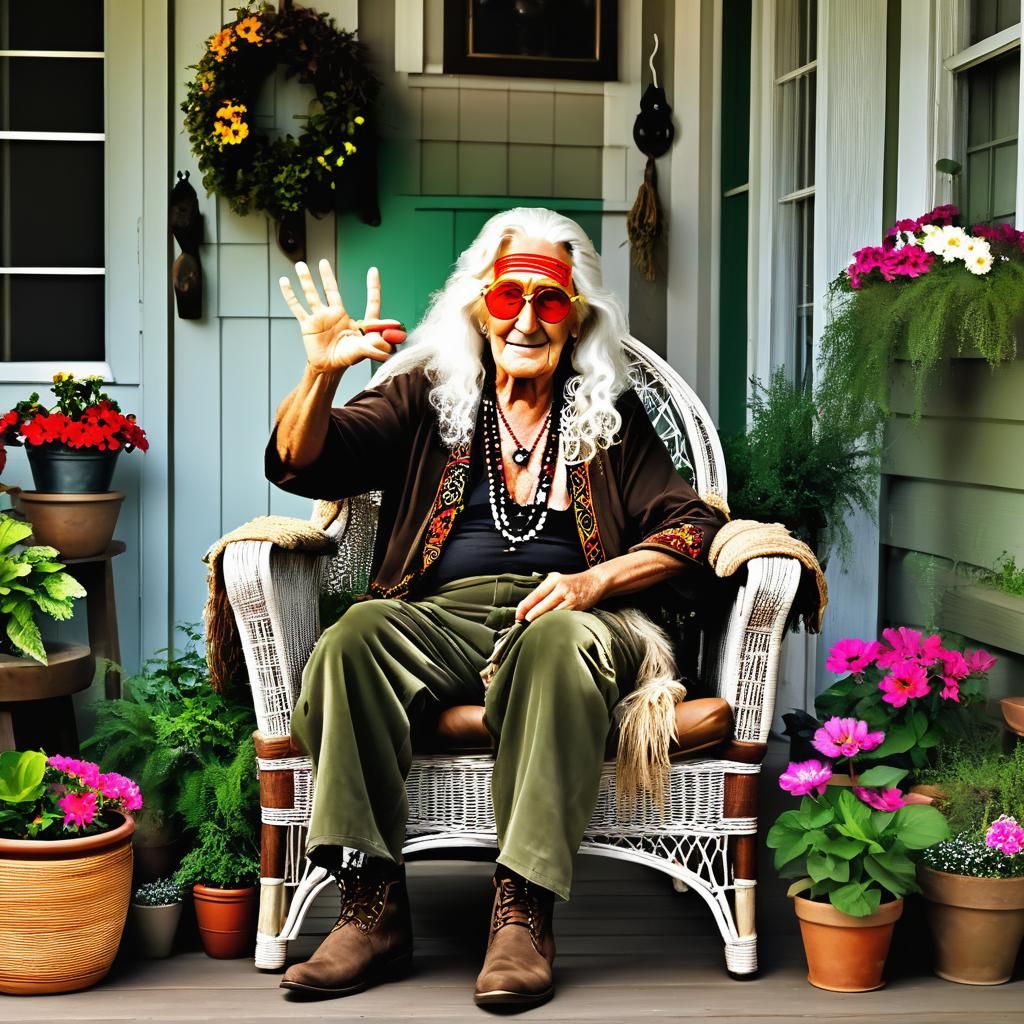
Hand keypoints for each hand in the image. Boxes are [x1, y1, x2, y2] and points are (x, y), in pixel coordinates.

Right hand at [278, 259, 406, 372]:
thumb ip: (376, 346)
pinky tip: (284, 282)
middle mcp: (337, 315)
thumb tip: (391, 344)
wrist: (327, 368)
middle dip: (327, 277)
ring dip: (306, 280)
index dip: (373, 288)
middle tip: (323, 263)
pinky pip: (298, 308)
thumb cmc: (347, 359)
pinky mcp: (308, 324)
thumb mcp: (363, 351)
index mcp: (355, 321)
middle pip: (331, 291)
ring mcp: (321, 318)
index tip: (373, 271)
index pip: (369, 303)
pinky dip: (290, 295)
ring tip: (300, 265)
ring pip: (312, 295)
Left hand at [515, 569, 605, 621]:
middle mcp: (561, 588)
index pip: (534, 595)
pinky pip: (561, 617)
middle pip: (541, 606)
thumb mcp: (556, 580)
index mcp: (553, 580)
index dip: (524, 607)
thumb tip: (527, 607)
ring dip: (540, 621)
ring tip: (532, 626)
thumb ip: (543, 591)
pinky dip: (553, 622)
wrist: (595, 582)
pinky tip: (548, 625)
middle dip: (530, 616)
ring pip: (550, 614)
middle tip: (522, 623)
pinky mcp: (576, 608)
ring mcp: (569, 599)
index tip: (518, 616)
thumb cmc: (572, 583)